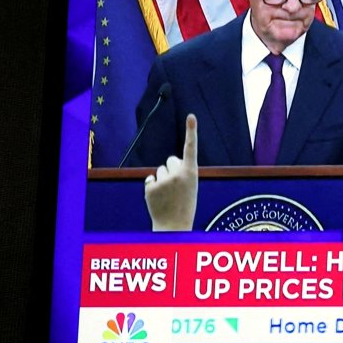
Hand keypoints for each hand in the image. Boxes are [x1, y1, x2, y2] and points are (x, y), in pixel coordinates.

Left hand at [144, 114, 197, 230]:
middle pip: (170, 160)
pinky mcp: (150, 187)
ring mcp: (163, 181)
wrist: (174, 226)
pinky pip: (150, 179)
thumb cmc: (185, 205)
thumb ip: (182, 172)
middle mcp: (177, 174)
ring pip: (159, 170)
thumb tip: (169, 163)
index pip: (191, 148)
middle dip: (171, 169)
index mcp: (191, 173)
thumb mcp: (190, 187)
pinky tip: (158, 198)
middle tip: (176, 186)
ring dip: (162, 179)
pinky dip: (152, 187)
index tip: (191, 116)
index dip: (191, 131)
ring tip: (168, 195)